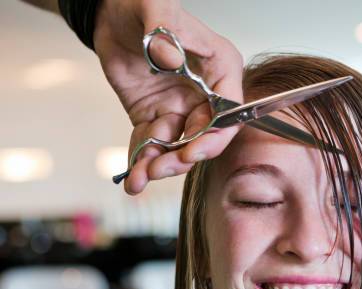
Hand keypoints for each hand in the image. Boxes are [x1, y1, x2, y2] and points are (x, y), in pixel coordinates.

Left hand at [93, 0, 243, 193]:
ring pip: (178, 146)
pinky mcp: (155, 117)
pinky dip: (142, 161)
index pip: (228, 112)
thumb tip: (169, 59)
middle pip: (204, 137)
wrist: (112, 15)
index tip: (191, 151)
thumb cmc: (142, 6)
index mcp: (220, 69)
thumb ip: (163, 31)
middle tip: (160, 168)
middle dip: (183, 157)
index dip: (213, 137)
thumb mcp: (155, 9)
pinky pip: (152, 144)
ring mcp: (181, 109)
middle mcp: (205, 94)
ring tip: (141, 176)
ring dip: (161, 164)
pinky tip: (133, 178)